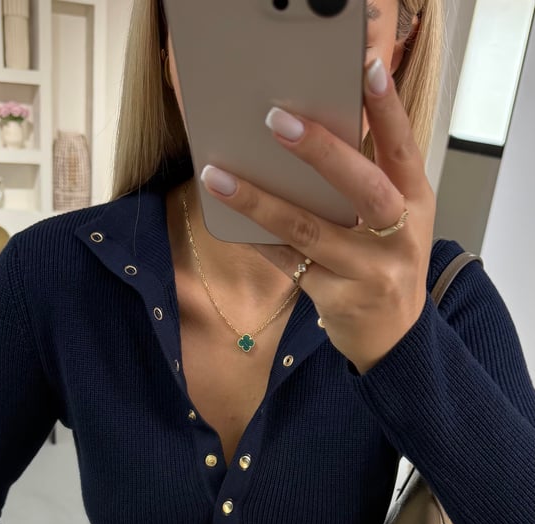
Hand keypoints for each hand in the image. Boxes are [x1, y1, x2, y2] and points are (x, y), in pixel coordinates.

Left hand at [200, 58, 434, 374]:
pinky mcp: (338, 299)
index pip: (403, 148)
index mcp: (417, 203)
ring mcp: (370, 272)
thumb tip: (308, 135)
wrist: (395, 339)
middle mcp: (399, 237)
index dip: (389, 110)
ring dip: (260, 201)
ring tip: (219, 176)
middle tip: (276, 121)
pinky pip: (289, 263)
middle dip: (321, 151)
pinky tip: (229, 219)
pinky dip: (259, 240)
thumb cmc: (388, 265)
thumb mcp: (395, 222)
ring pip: (309, 230)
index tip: (368, 71)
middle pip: (363, 187)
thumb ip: (367, 184)